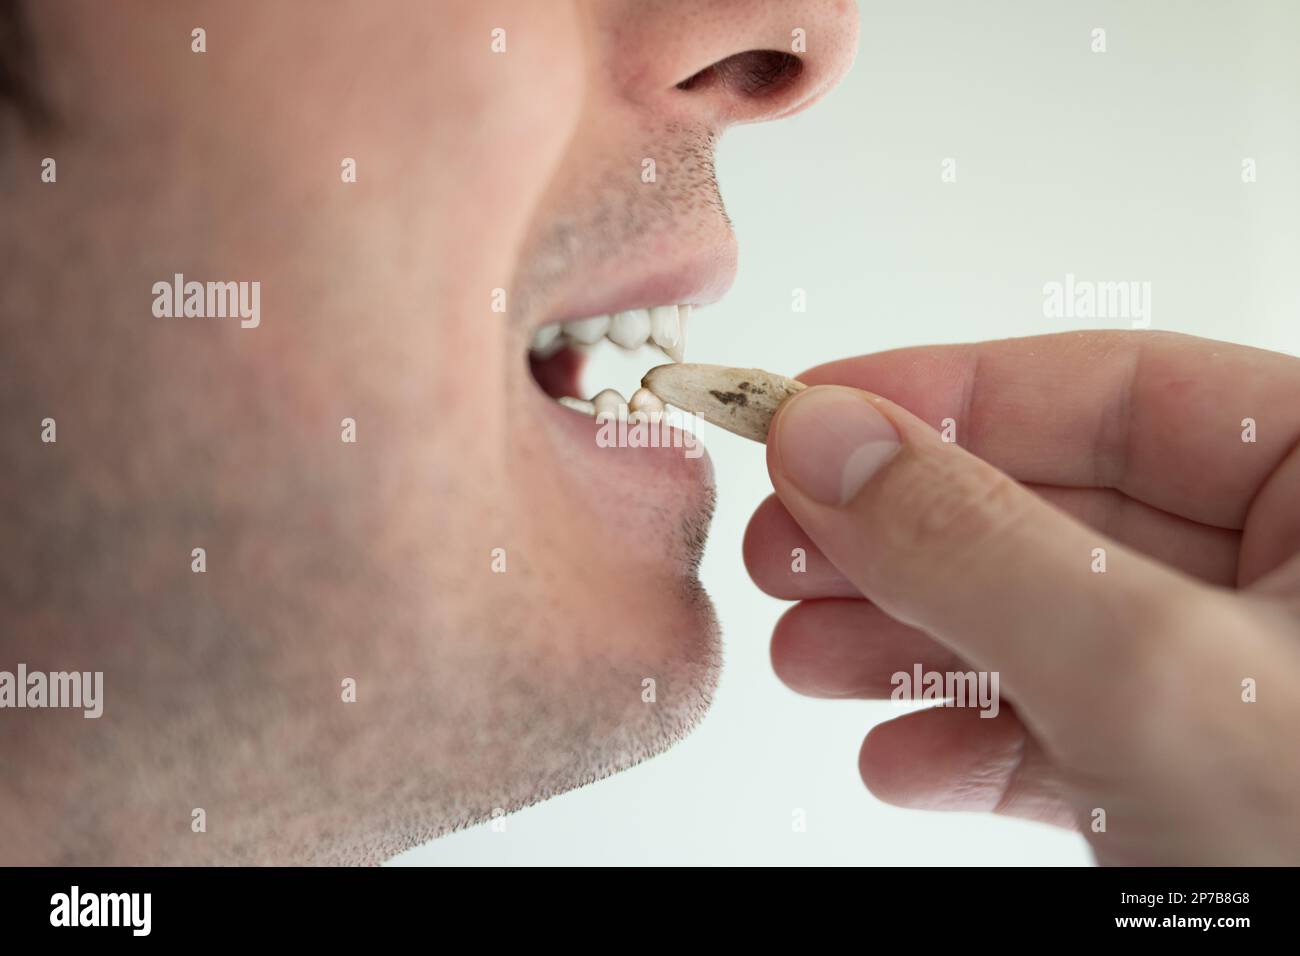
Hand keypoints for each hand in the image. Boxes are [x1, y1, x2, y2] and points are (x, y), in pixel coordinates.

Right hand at [744, 331, 1299, 864]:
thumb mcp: (1150, 675)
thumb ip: (974, 542)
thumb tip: (828, 438)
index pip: (1114, 391)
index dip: (943, 397)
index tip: (813, 417)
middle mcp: (1296, 574)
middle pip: (1054, 510)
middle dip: (902, 541)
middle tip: (787, 548)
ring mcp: (1246, 682)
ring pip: (1044, 621)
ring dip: (909, 644)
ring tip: (809, 661)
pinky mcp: (1207, 777)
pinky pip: (1070, 728)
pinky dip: (971, 744)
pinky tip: (902, 762)